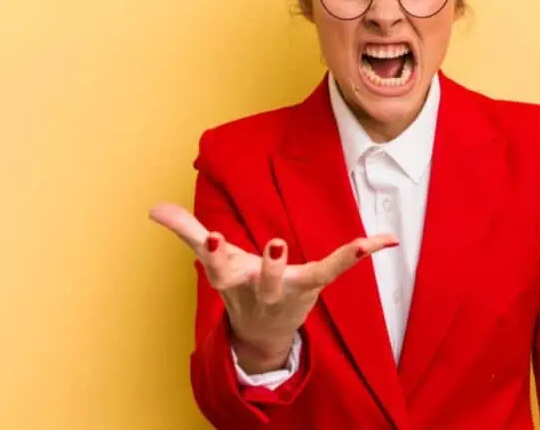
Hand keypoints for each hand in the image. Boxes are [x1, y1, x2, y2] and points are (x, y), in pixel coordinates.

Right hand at [148, 203, 397, 372]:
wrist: (261, 331)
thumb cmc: (237, 285)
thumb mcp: (212, 259)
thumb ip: (186, 231)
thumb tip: (153, 208)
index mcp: (232, 280)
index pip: (219, 267)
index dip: (213, 250)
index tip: (211, 235)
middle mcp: (261, 290)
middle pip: (264, 281)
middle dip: (269, 266)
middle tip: (275, 244)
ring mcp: (290, 290)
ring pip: (298, 280)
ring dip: (323, 264)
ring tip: (345, 244)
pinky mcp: (312, 284)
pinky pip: (336, 268)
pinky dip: (361, 252)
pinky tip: (386, 238)